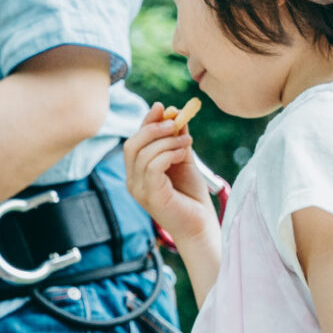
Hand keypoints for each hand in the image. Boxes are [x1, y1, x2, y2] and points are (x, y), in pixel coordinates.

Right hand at [124, 102, 216, 245]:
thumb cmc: (191, 196)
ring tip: (188, 142)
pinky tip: (184, 154)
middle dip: (153, 128)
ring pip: (143, 154)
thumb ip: (177, 140)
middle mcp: (133, 181)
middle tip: (176, 121)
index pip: (134, 142)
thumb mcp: (184, 160)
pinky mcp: (151, 196)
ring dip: (167, 141)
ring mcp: (139, 190)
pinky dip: (169, 154)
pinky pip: (153, 166)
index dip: (146, 122)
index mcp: (137, 172)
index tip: (163, 107)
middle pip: (132, 145)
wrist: (200, 225)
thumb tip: (175, 114)